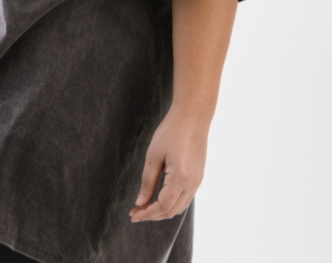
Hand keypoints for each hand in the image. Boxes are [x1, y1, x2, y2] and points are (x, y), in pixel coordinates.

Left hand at [129, 106, 208, 221]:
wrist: (193, 116)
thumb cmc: (171, 132)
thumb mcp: (154, 156)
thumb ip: (147, 181)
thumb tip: (140, 202)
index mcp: (181, 179)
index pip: (162, 207)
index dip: (147, 214)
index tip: (133, 215)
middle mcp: (192, 184)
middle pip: (171, 211)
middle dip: (152, 214)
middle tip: (135, 212)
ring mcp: (197, 181)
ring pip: (179, 206)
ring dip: (162, 210)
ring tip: (144, 206)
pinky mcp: (198, 176)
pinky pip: (185, 197)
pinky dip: (171, 202)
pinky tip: (159, 196)